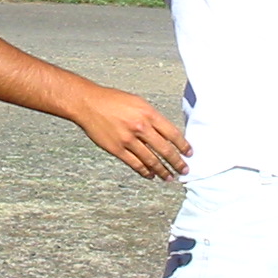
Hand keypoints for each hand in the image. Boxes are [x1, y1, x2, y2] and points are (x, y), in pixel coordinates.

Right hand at [75, 87, 190, 180]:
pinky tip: (151, 175)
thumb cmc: (112, 100)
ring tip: (170, 177)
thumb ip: (151, 117)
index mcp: (148, 113)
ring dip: (163, 171)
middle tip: (184, 170)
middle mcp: (140, 127)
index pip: (172, 133)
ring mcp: (128, 140)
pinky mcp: (117, 149)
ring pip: (151, 160)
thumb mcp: (137, 102)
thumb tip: (165, 134)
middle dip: (177, 162)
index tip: (189, 153)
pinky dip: (145, 171)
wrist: (88, 103)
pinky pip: (135, 164)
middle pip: (165, 150)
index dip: (183, 146)